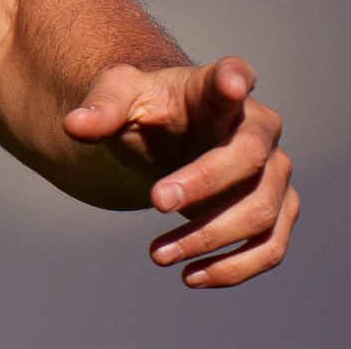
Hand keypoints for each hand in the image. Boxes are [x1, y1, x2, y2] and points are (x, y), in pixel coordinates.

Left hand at [64, 55, 298, 288]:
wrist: (167, 138)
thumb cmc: (146, 108)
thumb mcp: (117, 96)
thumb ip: (102, 108)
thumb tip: (74, 126)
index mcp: (218, 88)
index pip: (234, 74)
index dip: (237, 78)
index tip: (234, 83)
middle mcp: (258, 127)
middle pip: (248, 156)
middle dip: (203, 184)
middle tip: (154, 202)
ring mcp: (273, 172)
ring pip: (261, 210)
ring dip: (210, 238)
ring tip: (158, 253)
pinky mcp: (276, 211)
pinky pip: (270, 247)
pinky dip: (233, 268)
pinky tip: (190, 276)